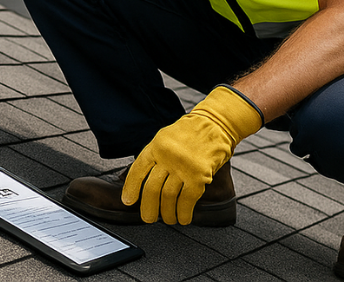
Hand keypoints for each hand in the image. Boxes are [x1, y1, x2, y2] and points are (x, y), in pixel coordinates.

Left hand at [122, 85, 262, 224]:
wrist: (215, 123)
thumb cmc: (190, 133)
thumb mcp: (165, 138)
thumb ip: (154, 157)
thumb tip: (141, 182)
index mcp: (156, 146)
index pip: (138, 170)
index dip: (131, 188)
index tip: (128, 201)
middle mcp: (167, 156)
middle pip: (152, 188)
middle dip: (148, 208)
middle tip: (148, 218)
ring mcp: (183, 166)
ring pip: (168, 197)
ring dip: (168, 213)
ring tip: (169, 219)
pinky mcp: (199, 175)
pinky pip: (187, 200)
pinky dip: (184, 212)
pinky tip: (184, 218)